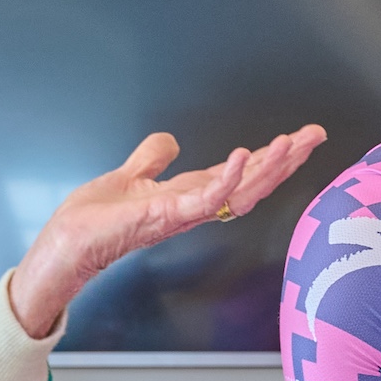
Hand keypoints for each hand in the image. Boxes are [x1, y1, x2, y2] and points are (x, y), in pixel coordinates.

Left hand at [6, 124, 326, 335]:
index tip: (300, 137)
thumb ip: (151, 159)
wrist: (67, 244)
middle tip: (314, 136)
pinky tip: (241, 157)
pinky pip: (205, 200)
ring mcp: (182, 215)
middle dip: (285, 161)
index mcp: (188, 196)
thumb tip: (170, 142)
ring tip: (290, 144)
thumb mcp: (129, 176)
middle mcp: (192, 208)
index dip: (270, 156)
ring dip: (267, 169)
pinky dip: (225, 179)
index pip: (239, 174)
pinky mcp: (164, 217)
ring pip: (238, 193)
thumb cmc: (94, 220)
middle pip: (251, 184)